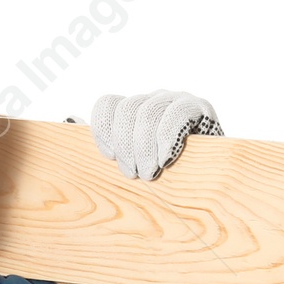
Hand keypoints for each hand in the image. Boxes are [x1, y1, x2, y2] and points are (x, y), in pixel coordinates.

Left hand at [69, 89, 223, 180]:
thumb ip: (109, 146)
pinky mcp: (199, 108)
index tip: (109, 157)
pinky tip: (166, 159)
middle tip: (134, 173)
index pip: (108, 104)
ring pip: (148, 112)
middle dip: (126, 145)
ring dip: (144, 146)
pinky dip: (167, 138)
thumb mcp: (135, 165)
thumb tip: (68, 120)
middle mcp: (154, 100)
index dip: (103, 129)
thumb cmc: (170, 177)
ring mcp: (176, 101)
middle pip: (127, 110)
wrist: (215, 182)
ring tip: (150, 172)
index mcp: (135, 112)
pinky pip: (176, 114)